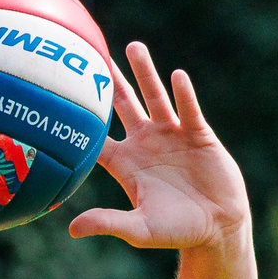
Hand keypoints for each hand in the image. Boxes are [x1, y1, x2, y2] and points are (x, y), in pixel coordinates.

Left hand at [68, 42, 251, 251]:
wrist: (216, 228)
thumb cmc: (175, 232)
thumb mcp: (139, 229)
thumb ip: (108, 223)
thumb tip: (73, 230)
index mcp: (125, 163)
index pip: (96, 138)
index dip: (80, 119)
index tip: (61, 94)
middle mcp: (145, 143)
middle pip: (122, 105)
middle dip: (108, 81)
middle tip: (90, 52)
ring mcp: (172, 135)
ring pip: (154, 96)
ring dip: (145, 72)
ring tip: (133, 46)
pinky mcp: (198, 134)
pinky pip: (188, 109)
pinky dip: (183, 93)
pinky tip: (177, 76)